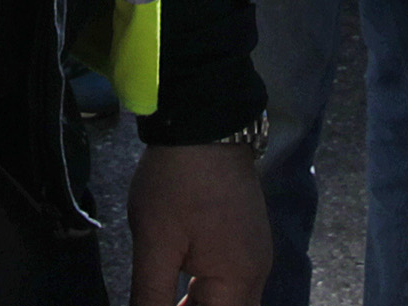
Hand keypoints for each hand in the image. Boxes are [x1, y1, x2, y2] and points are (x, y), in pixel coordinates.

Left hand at [128, 140, 269, 305]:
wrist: (205, 120)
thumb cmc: (178, 183)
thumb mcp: (155, 243)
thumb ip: (150, 295)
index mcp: (240, 280)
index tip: (154, 304)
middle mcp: (256, 272)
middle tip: (156, 300)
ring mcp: (255, 252)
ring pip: (229, 300)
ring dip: (199, 305)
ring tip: (164, 297)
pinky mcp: (246, 236)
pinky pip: (231, 280)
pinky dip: (206, 292)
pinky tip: (180, 289)